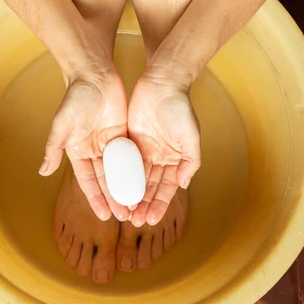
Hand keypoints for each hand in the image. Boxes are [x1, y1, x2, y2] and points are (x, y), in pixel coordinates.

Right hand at [39, 60, 130, 220]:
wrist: (95, 74)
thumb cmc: (76, 97)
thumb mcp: (61, 124)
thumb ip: (53, 148)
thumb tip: (42, 172)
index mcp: (77, 151)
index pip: (88, 181)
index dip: (96, 199)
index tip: (104, 216)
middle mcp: (93, 151)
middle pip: (106, 180)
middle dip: (114, 199)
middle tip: (124, 217)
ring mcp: (110, 144)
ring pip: (119, 172)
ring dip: (126, 189)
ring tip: (136, 206)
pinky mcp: (124, 135)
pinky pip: (131, 157)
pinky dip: (136, 171)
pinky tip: (145, 185)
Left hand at [127, 67, 200, 226]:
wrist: (162, 83)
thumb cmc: (180, 108)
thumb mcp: (191, 136)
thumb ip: (190, 161)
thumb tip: (183, 185)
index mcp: (175, 159)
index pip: (166, 188)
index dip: (158, 204)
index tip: (151, 220)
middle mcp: (159, 158)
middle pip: (149, 187)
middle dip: (142, 205)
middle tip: (133, 221)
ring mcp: (142, 150)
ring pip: (134, 178)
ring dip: (129, 195)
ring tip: (122, 213)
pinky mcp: (128, 141)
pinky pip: (122, 163)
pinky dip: (118, 177)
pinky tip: (111, 191)